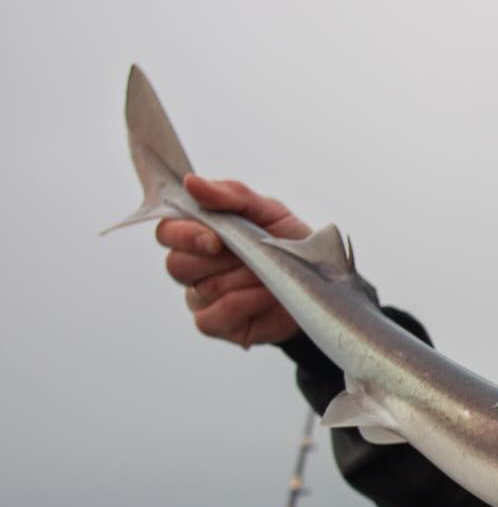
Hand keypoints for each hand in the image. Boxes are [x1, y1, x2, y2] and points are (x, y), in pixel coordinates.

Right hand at [156, 175, 309, 346]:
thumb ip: (231, 195)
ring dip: (242, 280)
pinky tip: (266, 295)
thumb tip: (191, 182)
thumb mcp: (268, 211)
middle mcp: (193, 267)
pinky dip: (243, 304)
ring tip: (269, 274)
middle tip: (252, 257)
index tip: (214, 238)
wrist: (320, 283)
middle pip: (177, 264)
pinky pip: (214, 315)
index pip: (168, 232)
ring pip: (202, 289)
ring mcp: (202, 297)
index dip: (185, 235)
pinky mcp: (217, 323)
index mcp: (197, 234)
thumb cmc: (288, 243)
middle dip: (220, 261)